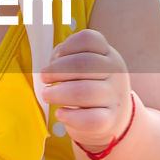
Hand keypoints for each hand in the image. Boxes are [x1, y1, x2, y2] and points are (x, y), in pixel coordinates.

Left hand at [40, 29, 131, 151]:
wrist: (113, 117)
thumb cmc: (88, 86)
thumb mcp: (83, 68)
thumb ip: (65, 60)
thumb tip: (51, 67)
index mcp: (107, 54)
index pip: (89, 39)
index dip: (67, 46)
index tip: (56, 57)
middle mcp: (115, 72)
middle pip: (85, 63)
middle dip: (57, 70)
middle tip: (44, 77)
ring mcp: (115, 97)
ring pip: (86, 92)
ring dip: (59, 93)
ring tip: (46, 95)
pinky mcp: (110, 120)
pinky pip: (90, 119)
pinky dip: (70, 116)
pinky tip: (60, 113)